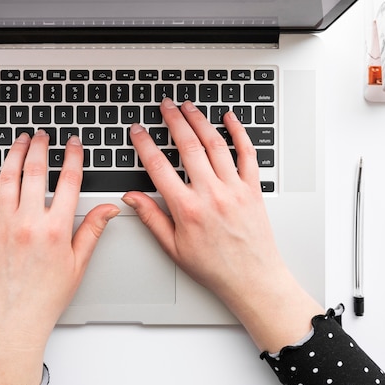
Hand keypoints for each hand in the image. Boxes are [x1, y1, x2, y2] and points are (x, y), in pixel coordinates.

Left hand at [0, 131, 118, 384]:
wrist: (14, 317)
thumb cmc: (46, 296)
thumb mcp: (78, 264)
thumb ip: (92, 231)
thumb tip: (109, 209)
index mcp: (55, 229)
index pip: (69, 181)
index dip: (73, 157)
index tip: (73, 144)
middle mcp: (29, 221)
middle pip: (36, 171)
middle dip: (41, 146)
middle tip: (44, 135)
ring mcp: (4, 224)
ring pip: (9, 177)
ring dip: (15, 153)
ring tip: (21, 139)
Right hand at [125, 98, 322, 351]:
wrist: (252, 278)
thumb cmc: (214, 267)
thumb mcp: (173, 248)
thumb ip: (151, 218)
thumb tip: (131, 198)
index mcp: (187, 209)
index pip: (158, 167)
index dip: (144, 145)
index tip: (137, 131)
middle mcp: (211, 194)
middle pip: (188, 146)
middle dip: (173, 121)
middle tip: (164, 106)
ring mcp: (234, 188)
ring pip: (215, 144)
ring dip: (200, 121)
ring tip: (188, 106)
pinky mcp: (253, 189)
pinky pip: (247, 154)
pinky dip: (239, 133)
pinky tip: (230, 119)